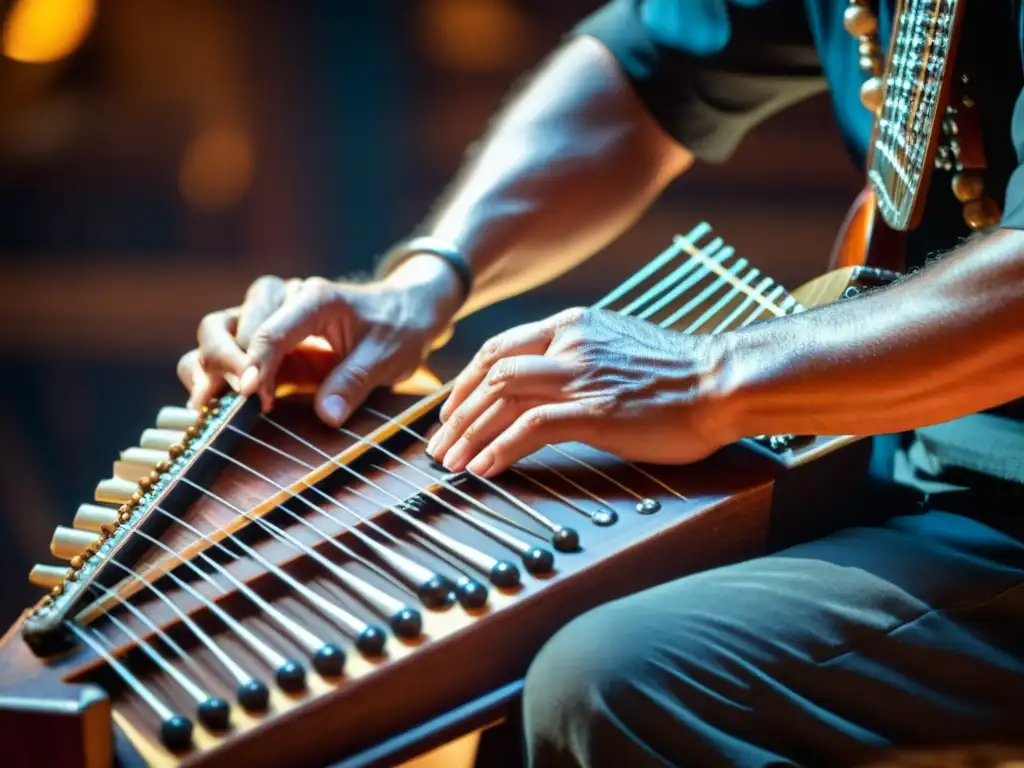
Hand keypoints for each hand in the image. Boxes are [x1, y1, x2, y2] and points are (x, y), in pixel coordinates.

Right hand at [177, 255, 462, 425]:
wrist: (406, 312)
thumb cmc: (399, 328)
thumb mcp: (389, 356)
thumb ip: (355, 382)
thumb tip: (326, 416)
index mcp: (315, 298)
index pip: (271, 327)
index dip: (256, 360)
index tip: (251, 392)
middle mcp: (282, 300)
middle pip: (226, 322)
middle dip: (223, 361)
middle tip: (237, 399)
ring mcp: (268, 319)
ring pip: (215, 332)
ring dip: (208, 367)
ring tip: (211, 404)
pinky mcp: (264, 341)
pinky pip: (224, 353)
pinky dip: (211, 375)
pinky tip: (213, 405)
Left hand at [426, 307, 731, 477]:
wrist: (722, 381)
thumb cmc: (676, 372)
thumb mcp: (616, 345)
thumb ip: (578, 354)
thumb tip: (544, 378)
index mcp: (572, 324)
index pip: (498, 349)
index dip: (464, 382)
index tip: (450, 411)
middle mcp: (569, 343)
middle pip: (489, 372)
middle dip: (456, 412)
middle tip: (439, 445)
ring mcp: (582, 376)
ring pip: (501, 397)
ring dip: (469, 432)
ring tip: (451, 462)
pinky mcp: (596, 411)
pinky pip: (530, 427)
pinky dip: (500, 448)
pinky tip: (485, 469)